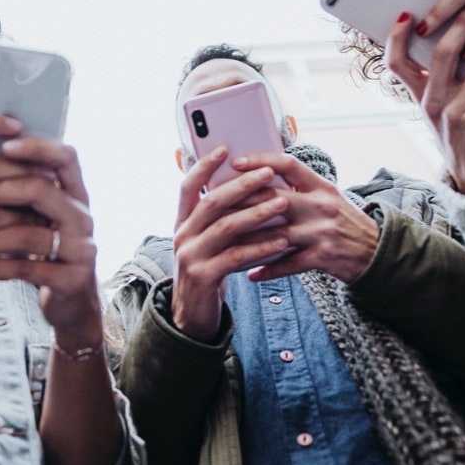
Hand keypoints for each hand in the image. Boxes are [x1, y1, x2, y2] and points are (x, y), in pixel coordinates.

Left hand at [0, 138, 103, 345]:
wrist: (71, 301)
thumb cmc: (43, 250)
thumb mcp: (39, 216)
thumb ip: (20, 191)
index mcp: (76, 193)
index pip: (65, 157)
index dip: (37, 147)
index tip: (3, 145)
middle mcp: (83, 216)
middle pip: (43, 190)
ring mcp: (82, 248)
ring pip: (29, 233)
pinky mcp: (72, 278)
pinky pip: (25, 268)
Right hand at [169, 147, 291, 340]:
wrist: (193, 316)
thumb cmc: (209, 270)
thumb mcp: (208, 241)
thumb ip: (220, 219)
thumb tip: (250, 187)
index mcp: (182, 222)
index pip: (188, 186)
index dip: (204, 166)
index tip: (224, 148)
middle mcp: (182, 235)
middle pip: (211, 202)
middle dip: (241, 185)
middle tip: (268, 173)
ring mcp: (190, 257)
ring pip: (225, 227)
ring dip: (256, 213)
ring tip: (282, 203)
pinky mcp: (203, 277)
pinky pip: (235, 256)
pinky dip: (260, 247)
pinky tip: (281, 241)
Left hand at [226, 152, 379, 283]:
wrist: (376, 252)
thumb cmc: (344, 221)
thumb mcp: (327, 196)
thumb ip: (300, 187)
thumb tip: (261, 175)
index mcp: (320, 185)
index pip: (288, 164)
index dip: (260, 161)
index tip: (235, 162)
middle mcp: (321, 205)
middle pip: (274, 199)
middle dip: (242, 202)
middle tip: (214, 205)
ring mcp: (321, 232)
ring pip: (275, 234)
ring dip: (246, 241)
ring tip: (223, 243)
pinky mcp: (322, 257)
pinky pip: (287, 264)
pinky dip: (267, 269)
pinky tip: (249, 274)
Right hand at [384, 0, 464, 196]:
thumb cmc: (458, 126)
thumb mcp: (440, 103)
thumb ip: (442, 74)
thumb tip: (460, 28)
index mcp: (418, 94)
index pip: (396, 63)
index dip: (397, 37)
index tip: (408, 13)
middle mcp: (432, 102)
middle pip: (442, 55)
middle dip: (461, 24)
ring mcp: (455, 114)